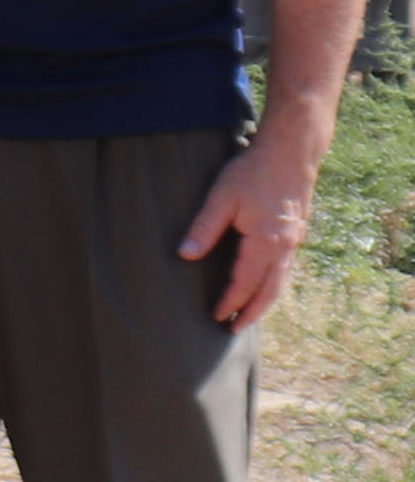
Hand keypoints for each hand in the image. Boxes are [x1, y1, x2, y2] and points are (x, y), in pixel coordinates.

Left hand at [180, 138, 324, 329]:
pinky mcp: (297, 231)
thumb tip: (185, 256)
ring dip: (264, 300)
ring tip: (248, 314)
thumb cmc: (252, 172)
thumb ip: (204, 229)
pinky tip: (263, 284)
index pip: (245, 282)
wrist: (291, 152)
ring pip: (281, 280)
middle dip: (252, 312)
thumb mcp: (221, 198)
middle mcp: (285, 246)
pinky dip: (273, 283)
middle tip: (234, 329)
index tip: (215, 316)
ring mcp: (294, 240)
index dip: (230, 301)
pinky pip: (285, 267)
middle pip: (269, 290)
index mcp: (266, 242)